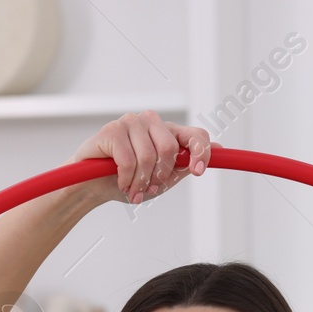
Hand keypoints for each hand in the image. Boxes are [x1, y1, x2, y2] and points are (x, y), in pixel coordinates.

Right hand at [67, 109, 219, 205]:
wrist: (92, 186)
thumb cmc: (128, 180)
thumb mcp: (162, 178)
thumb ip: (186, 163)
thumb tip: (220, 148)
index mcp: (167, 132)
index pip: (195, 134)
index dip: (200, 152)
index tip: (197, 172)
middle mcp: (151, 122)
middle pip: (171, 148)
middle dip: (160, 176)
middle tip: (148, 189)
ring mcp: (131, 122)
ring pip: (148, 157)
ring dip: (140, 182)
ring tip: (132, 190)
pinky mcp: (112, 130)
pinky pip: (128, 160)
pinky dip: (126, 179)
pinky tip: (120, 182)